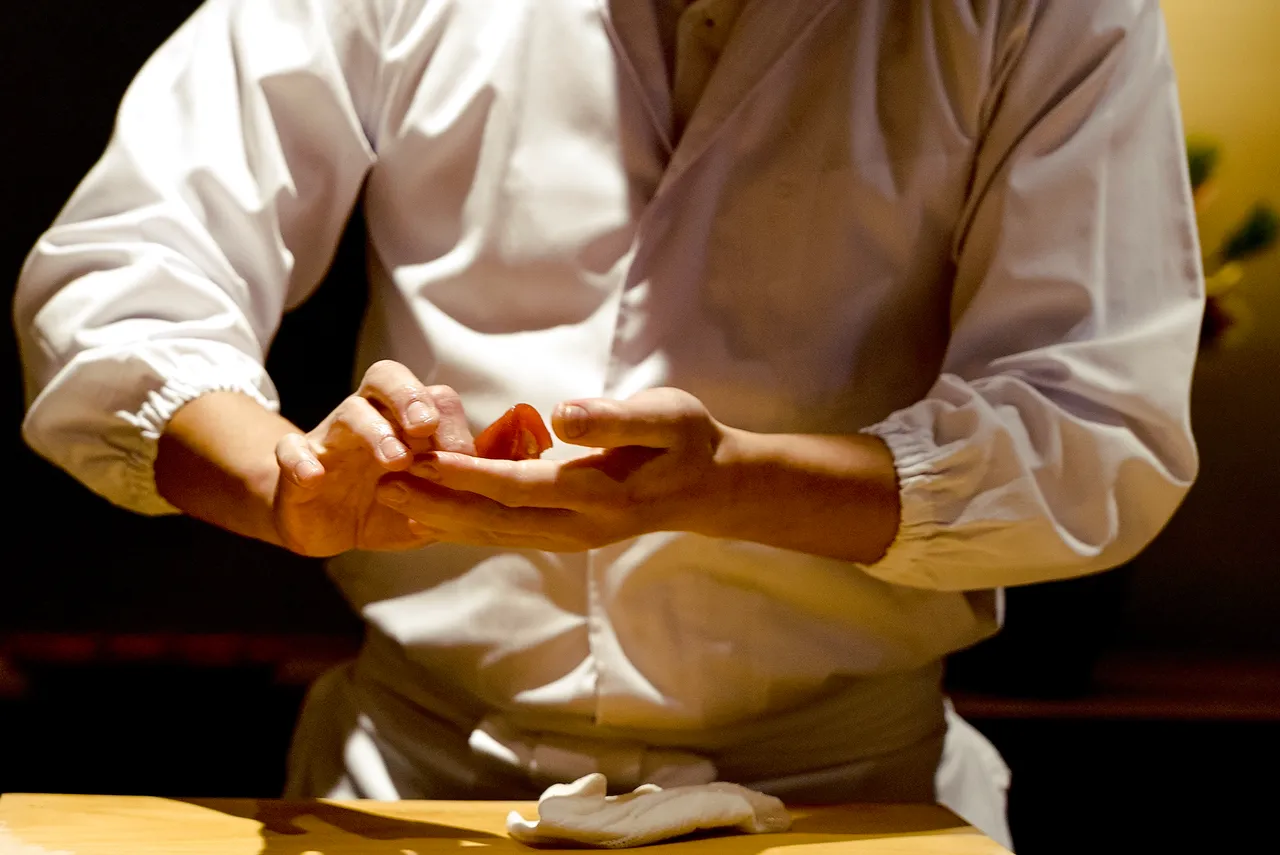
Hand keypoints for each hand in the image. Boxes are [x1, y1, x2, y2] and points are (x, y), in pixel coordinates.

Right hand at [272, 361, 475, 556]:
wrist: (326, 525)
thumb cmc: (387, 504)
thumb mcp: (428, 501)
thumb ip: (457, 493)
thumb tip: (494, 489)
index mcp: (405, 421)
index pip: (432, 396)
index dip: (451, 421)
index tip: (466, 457)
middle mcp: (370, 417)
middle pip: (386, 378)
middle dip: (410, 396)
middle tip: (426, 426)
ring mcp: (331, 437)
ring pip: (350, 412)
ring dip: (375, 432)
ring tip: (395, 461)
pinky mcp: (296, 465)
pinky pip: (292, 450)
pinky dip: (302, 461)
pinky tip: (315, 476)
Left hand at [373, 388, 730, 550]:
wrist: (712, 486)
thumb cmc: (688, 440)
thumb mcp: (665, 417)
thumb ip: (614, 418)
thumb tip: (562, 416)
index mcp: (598, 494)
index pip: (518, 486)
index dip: (469, 474)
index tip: (424, 458)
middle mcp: (579, 526)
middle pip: (496, 520)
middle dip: (439, 503)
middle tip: (385, 485)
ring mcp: (572, 537)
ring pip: (497, 533)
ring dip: (446, 518)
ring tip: (396, 500)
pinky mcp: (568, 535)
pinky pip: (509, 533)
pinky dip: (469, 525)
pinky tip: (437, 515)